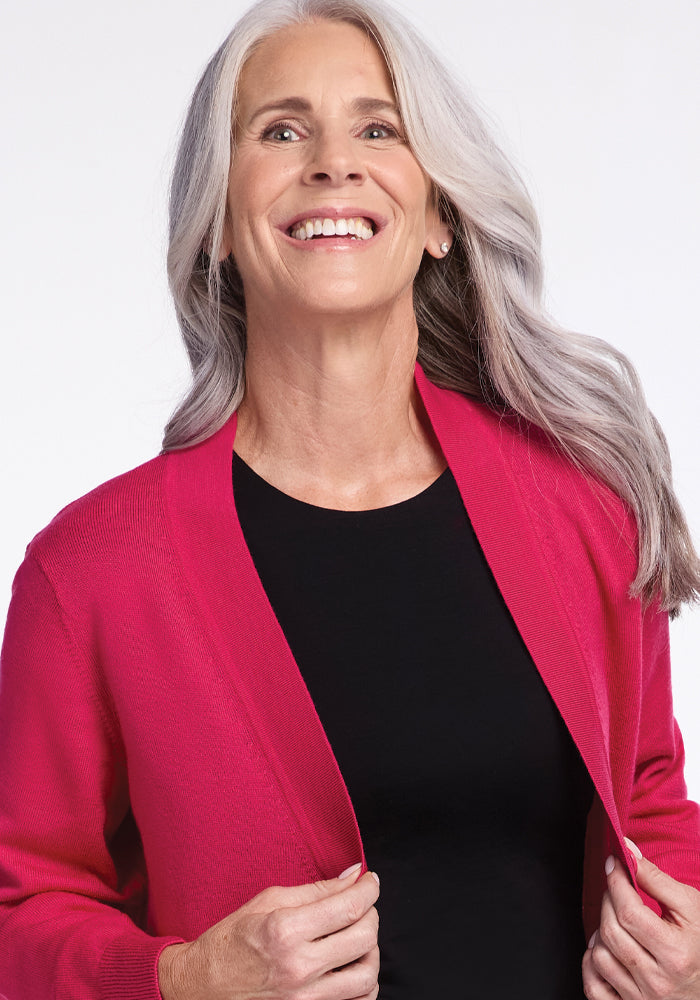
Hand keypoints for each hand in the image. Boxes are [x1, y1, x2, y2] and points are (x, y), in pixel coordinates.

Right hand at [158, 863, 379, 999]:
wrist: (202, 986)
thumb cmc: (231, 940)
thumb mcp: (268, 901)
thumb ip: (316, 890)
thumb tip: (352, 876)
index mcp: (286, 930)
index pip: (348, 907)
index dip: (368, 889)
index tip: (370, 881)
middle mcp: (298, 967)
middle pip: (364, 938)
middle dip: (371, 914)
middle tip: (362, 905)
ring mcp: (305, 999)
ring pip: (367, 975)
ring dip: (370, 951)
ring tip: (357, 937)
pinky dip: (363, 984)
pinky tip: (351, 966)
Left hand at [582, 839, 699, 998]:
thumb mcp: (691, 908)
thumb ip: (657, 879)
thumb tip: (628, 851)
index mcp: (675, 955)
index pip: (629, 913)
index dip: (615, 882)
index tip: (612, 864)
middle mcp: (657, 982)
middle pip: (611, 931)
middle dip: (608, 901)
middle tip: (616, 889)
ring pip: (599, 956)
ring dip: (599, 931)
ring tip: (615, 920)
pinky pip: (593, 987)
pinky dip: (591, 964)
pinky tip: (604, 949)